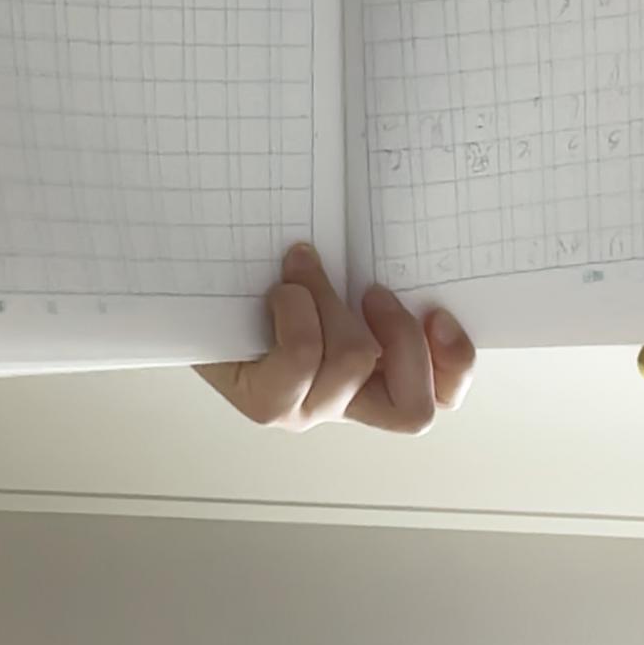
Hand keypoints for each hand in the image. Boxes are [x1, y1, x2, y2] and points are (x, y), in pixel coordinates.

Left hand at [196, 244, 475, 434]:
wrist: (188, 294)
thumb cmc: (261, 284)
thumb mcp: (333, 276)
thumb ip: (370, 274)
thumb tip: (399, 234)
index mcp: (374, 382)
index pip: (440, 400)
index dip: (455, 365)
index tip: (438, 311)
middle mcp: (344, 404)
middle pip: (413, 408)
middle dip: (404, 339)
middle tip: (374, 290)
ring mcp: (305, 410)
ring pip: (357, 362)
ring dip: (333, 301)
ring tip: (304, 269)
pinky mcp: (266, 404)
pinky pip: (303, 357)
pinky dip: (297, 310)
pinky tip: (279, 290)